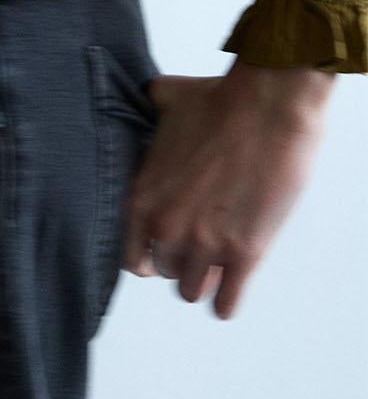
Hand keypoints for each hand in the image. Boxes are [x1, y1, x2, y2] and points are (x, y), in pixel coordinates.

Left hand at [123, 61, 334, 318]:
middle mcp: (166, 228)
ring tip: (215, 266)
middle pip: (164, 271)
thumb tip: (147, 96)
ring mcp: (204, 244)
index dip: (148, 253)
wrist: (268, 106)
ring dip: (203, 280)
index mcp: (140, 199)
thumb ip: (148, 109)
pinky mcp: (244, 253)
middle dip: (180, 260)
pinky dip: (227, 302)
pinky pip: (226, 302)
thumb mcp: (165, 102)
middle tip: (198, 245)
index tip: (162, 248)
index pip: (130, 256)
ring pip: (191, 290)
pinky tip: (229, 295)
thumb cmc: (219, 100)